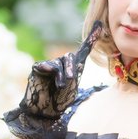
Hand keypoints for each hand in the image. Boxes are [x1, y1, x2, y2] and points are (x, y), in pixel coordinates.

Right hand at [2, 22, 102, 138]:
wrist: (44, 113)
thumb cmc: (58, 102)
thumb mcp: (71, 89)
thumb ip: (72, 74)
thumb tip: (67, 58)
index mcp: (72, 69)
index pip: (82, 52)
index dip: (91, 39)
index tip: (100, 25)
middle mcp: (61, 65)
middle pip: (69, 57)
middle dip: (71, 67)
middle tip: (71, 79)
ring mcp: (48, 66)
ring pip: (59, 62)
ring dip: (62, 73)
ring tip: (61, 85)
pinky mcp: (37, 69)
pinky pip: (45, 65)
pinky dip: (50, 70)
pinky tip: (51, 77)